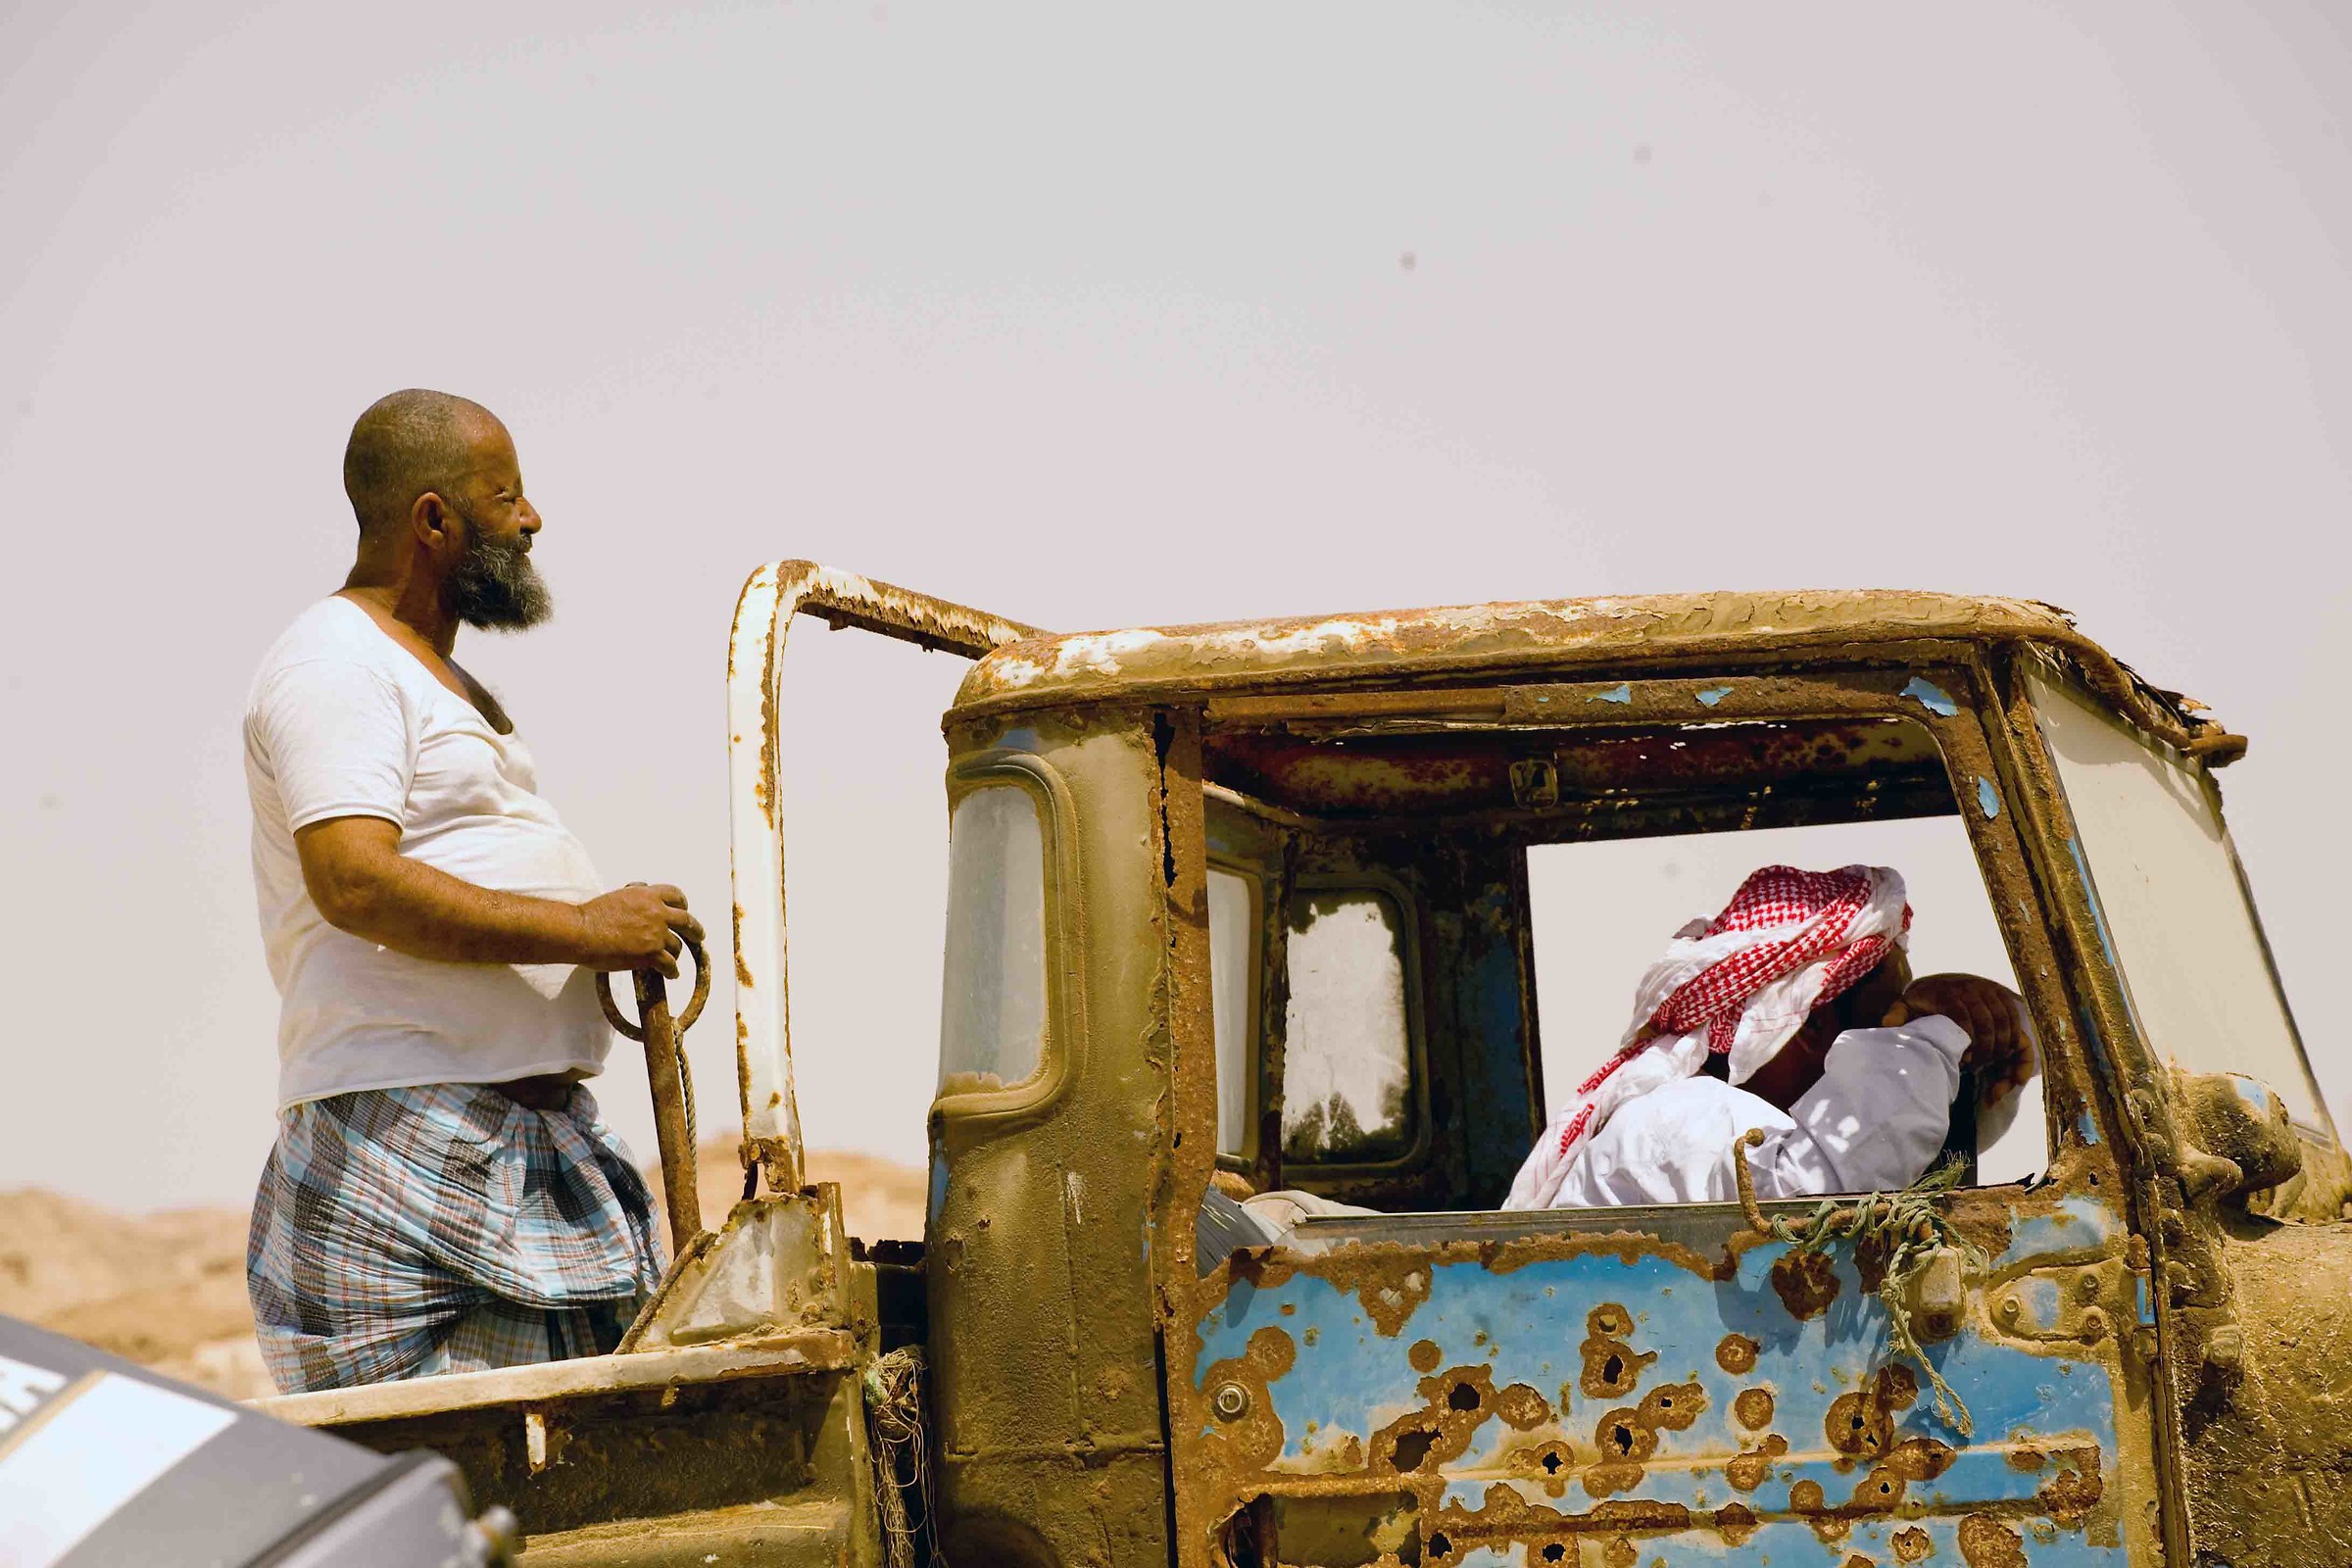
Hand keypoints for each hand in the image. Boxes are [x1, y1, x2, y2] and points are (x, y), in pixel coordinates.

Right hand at [573, 884, 702, 975]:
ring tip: (673, 960)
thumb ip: (634, 893)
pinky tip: (671, 974)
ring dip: (676, 953)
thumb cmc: (592, 915)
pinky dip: (671, 971)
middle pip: (687, 921)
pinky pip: (669, 964)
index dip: (683, 905)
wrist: (582, 931)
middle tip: (697, 935)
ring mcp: (656, 933)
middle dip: (695, 930)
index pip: (676, 895)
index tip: (684, 910)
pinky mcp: (651, 954)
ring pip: (677, 945)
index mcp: (648, 895)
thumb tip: (641, 888)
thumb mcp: (618, 895)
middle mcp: (657, 912)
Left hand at [1892, 972, 2033, 1099]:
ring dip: (2001, 1044)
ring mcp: (1987, 988)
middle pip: (1986, 1021)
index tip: (1966, 1061)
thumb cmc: (1920, 1003)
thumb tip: (1887, 1026)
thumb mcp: (1905, 1008)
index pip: (1962, 1017)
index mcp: (1945, 992)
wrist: (1937, 983)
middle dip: (1986, 1048)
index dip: (1966, 1040)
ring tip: (1991, 1062)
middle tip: (1979, 1065)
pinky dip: (2014, 1036)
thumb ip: (1897, 1016)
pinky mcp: (2000, 993)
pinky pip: (2014, 1016)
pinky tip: (2005, 1051)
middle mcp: (1969, 987)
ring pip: (2004, 1019)